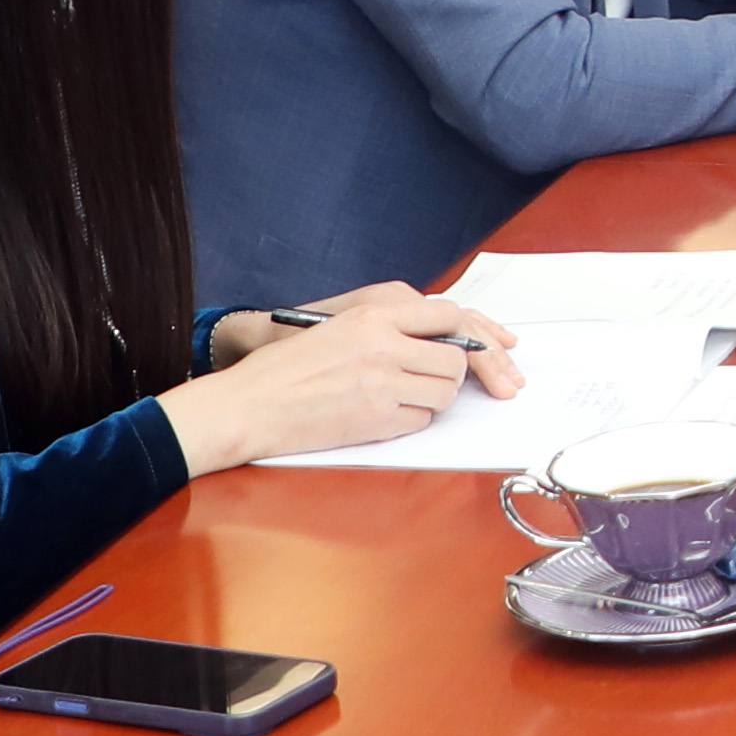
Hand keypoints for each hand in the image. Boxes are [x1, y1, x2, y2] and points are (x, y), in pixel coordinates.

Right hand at [165, 282, 520, 475]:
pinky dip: (412, 421)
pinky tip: (383, 415)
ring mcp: (382, 382)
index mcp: (372, 314)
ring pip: (445, 392)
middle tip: (437, 381)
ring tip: (402, 398)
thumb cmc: (287, 369)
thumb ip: (387, 328)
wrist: (248, 405)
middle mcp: (383, 344)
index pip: (447, 314)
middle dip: (455, 373)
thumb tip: (440, 338)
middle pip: (455, 358)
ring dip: (434, 399)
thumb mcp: (337, 328)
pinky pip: (422, 420)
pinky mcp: (377, 419)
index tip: (487, 347)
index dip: (471, 333)